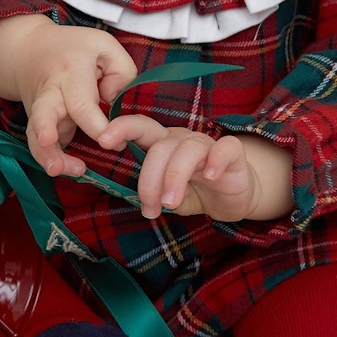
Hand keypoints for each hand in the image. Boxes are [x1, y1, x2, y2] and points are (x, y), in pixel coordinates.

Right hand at [14, 19, 137, 178]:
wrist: (28, 51)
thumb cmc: (74, 49)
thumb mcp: (103, 45)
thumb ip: (121, 69)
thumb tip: (114, 102)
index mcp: (70, 71)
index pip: (81, 102)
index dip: (97, 125)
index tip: (114, 142)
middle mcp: (51, 91)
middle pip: (45, 112)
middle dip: (46, 130)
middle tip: (50, 142)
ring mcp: (40, 109)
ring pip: (35, 134)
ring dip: (44, 153)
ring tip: (56, 170)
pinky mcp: (37, 123)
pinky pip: (37, 144)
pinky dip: (46, 158)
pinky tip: (61, 169)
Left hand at [98, 115, 293, 222]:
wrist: (233, 198)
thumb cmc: (195, 192)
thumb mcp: (167, 195)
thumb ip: (151, 192)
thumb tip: (133, 201)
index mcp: (163, 144)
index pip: (140, 127)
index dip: (122, 128)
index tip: (103, 141)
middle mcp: (183, 139)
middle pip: (160, 148)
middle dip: (150, 180)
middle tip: (150, 209)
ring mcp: (207, 144)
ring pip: (187, 150)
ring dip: (174, 178)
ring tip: (171, 203)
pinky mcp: (232, 153)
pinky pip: (224, 148)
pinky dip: (215, 160)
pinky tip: (210, 177)